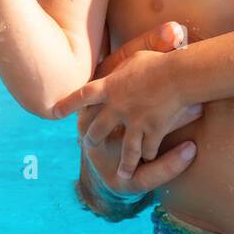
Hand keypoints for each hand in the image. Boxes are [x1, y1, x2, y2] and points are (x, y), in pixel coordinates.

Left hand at [56, 22, 200, 180]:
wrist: (180, 75)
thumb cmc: (160, 62)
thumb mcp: (135, 59)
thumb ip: (123, 68)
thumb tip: (121, 68)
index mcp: (110, 87)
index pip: (82, 96)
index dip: (68, 104)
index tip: (54, 112)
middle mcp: (117, 108)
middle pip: (97, 129)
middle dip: (91, 138)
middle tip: (87, 144)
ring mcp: (134, 122)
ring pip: (126, 150)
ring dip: (125, 163)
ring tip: (122, 174)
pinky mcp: (152, 131)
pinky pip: (149, 149)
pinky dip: (150, 155)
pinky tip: (151, 161)